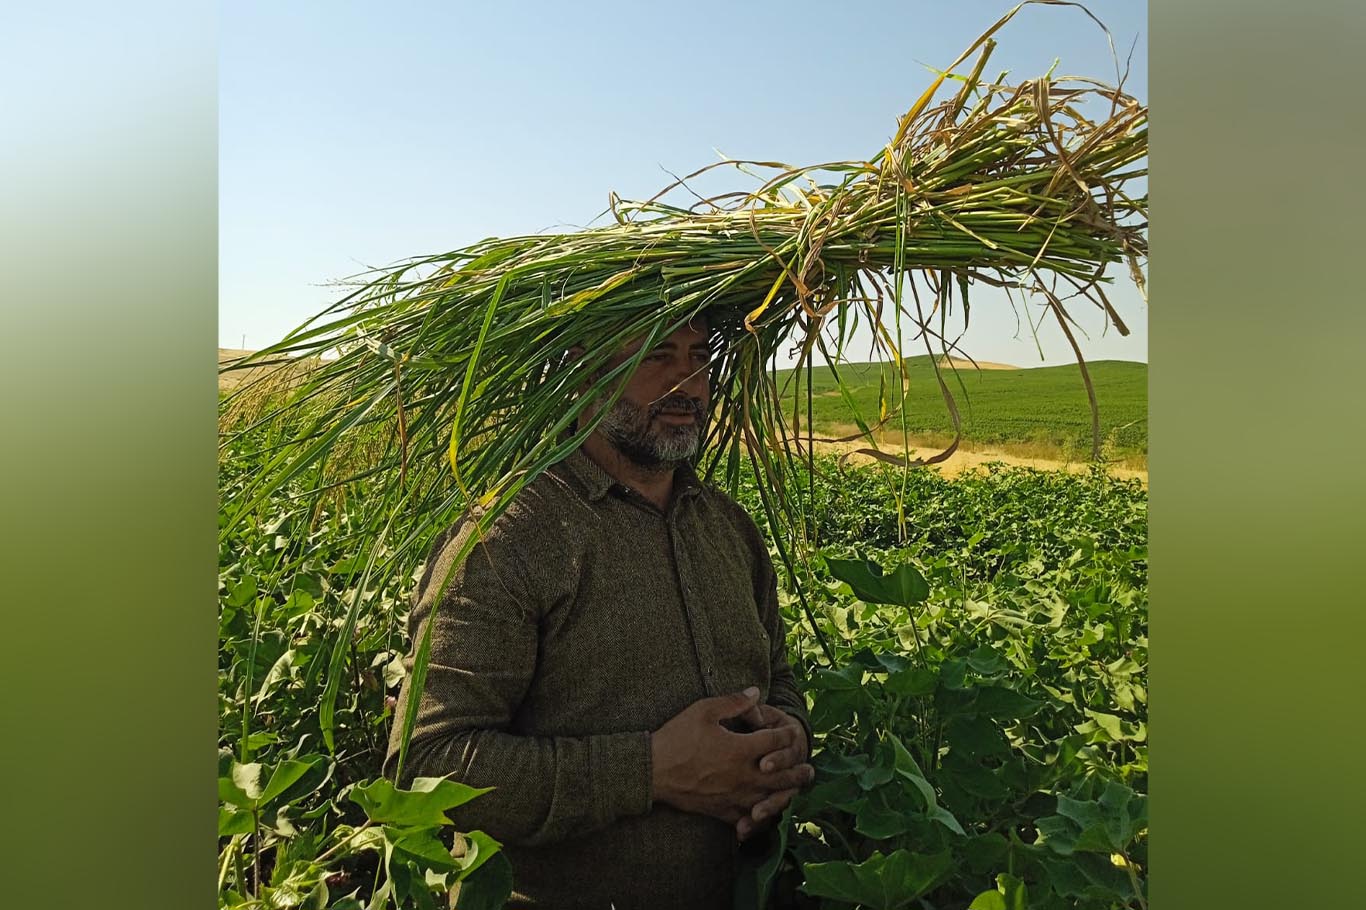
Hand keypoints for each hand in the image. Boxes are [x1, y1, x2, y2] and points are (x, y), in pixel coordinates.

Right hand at [650, 687, 813, 825]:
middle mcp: (743, 775)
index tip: (792, 731)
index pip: (775, 741)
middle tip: (810, 770)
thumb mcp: (703, 710)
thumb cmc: (677, 737)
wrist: (653, 771)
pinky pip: (748, 817)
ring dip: (785, 795)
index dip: (786, 734)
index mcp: (740, 749)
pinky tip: (765, 814)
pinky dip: (761, 816)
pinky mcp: (721, 811)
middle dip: (797, 771)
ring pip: (769, 800)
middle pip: (781, 775)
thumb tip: (756, 692)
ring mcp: (733, 796)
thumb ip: (734, 702)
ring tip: (796, 792)